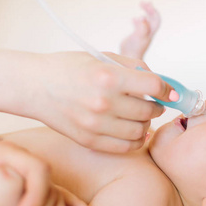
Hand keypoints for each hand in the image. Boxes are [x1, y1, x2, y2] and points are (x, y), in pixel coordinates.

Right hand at [29, 51, 174, 152]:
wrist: (34, 86)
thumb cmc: (68, 69)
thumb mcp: (102, 57)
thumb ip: (133, 67)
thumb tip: (160, 84)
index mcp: (109, 77)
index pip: (153, 86)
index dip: (168, 90)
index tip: (171, 93)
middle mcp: (104, 102)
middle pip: (149, 111)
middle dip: (157, 107)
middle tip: (154, 104)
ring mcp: (96, 124)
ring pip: (140, 131)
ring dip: (147, 124)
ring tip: (141, 117)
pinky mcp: (89, 140)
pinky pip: (125, 147)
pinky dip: (136, 140)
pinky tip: (133, 132)